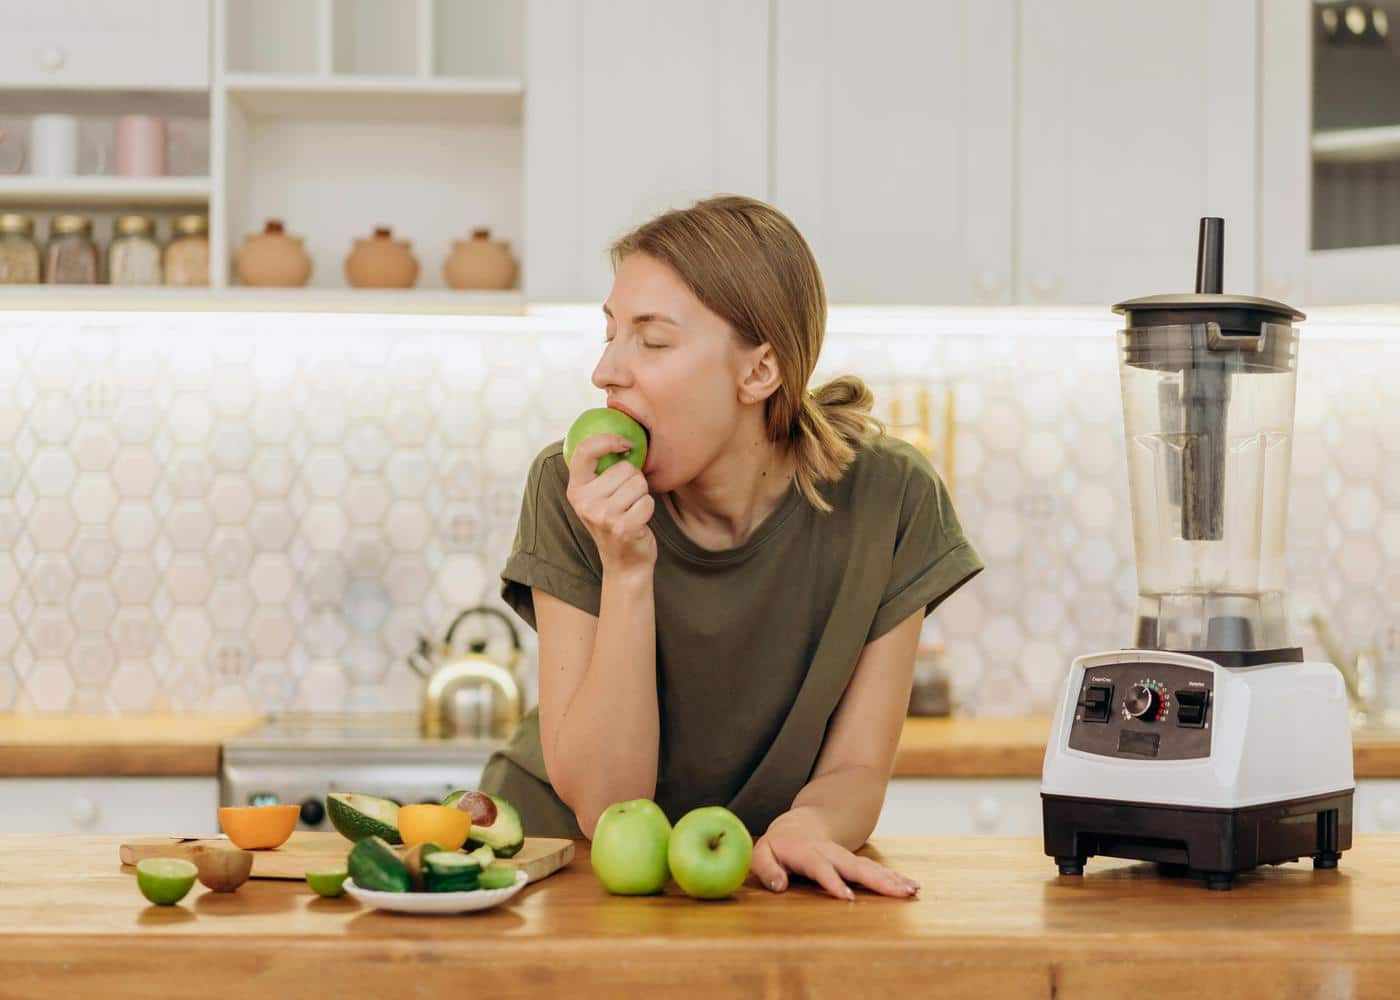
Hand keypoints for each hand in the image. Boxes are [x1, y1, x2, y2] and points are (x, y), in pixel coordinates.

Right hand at [564, 434, 656, 574]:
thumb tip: (620, 434)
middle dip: (634, 480)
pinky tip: (639, 521)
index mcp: (575, 490)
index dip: (608, 440)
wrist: (624, 563)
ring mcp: (602, 516)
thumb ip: (600, 471)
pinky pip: (647, 501)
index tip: (627, 444)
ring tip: (632, 510)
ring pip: (639, 484)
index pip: (584, 451)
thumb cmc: (615, 521)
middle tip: (627, 500)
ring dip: (642, 495)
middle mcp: (584, 502)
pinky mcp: (622, 528)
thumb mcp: (598, 497)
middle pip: (624, 468)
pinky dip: (649, 509)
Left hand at [749, 810, 919, 900]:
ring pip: (869, 867)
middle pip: (854, 866)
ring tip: (910, 890)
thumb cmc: (779, 845)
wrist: (800, 825)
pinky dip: (893, 878)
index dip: (832, 881)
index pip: (820, 867)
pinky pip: (874, 871)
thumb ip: (767, 869)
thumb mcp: (762, 853)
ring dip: (890, 879)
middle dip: (875, 880)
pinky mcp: (855, 862)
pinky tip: (910, 887)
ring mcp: (845, 856)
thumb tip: (779, 886)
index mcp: (806, 852)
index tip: (847, 897)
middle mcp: (830, 853)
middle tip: (896, 892)